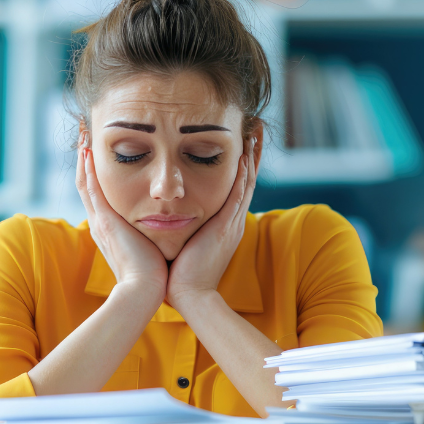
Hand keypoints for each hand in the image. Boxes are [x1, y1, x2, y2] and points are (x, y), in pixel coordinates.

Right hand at [75, 133, 167, 302]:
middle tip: (84, 136)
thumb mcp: (149, 247)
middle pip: (86, 184)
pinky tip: (87, 149)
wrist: (144, 291)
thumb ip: (151, 235)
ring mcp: (99, 221)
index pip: (99, 194)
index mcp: (110, 229)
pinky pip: (91, 188)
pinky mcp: (104, 221)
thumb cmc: (153, 274)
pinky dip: (87, 168)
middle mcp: (99, 222)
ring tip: (82, 135)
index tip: (98, 153)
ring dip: (83, 158)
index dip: (96, 173)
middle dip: (84, 160)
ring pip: (85, 182)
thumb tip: (164, 226)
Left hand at [166, 137, 257, 309]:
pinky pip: (238, 194)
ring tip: (255, 132)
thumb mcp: (185, 243)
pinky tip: (244, 155)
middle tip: (256, 128)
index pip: (236, 187)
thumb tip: (167, 215)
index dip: (241, 164)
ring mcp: (231, 223)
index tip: (242, 142)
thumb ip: (182, 227)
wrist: (187, 295)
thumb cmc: (180, 274)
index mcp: (223, 224)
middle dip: (252, 153)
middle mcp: (232, 220)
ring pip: (246, 181)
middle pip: (247, 179)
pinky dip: (242, 174)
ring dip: (251, 156)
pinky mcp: (225, 227)